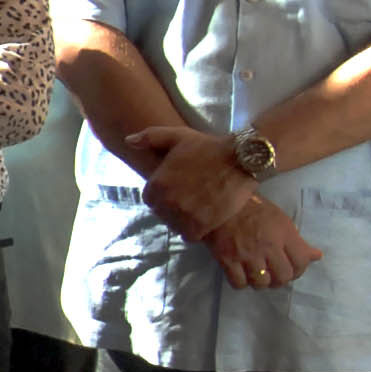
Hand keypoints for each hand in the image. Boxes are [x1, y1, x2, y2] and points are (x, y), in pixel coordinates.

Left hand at [126, 124, 257, 237]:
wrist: (242, 159)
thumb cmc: (209, 147)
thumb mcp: (177, 136)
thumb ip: (150, 137)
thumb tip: (129, 141)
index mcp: (157, 183)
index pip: (150, 199)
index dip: (162, 196)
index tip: (175, 192)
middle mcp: (167, 201)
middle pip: (162, 213)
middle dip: (172, 208)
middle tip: (189, 201)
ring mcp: (184, 214)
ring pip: (175, 225)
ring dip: (183, 221)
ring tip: (197, 212)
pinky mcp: (202, 224)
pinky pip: (190, 235)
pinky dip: (195, 230)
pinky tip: (204, 221)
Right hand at [206, 196, 319, 288]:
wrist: (221, 203)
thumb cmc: (254, 209)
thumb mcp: (281, 220)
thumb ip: (297, 241)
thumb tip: (316, 256)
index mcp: (283, 234)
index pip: (301, 262)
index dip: (299, 270)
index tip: (292, 269)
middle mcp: (268, 247)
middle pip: (282, 276)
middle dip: (280, 279)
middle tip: (274, 275)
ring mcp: (247, 255)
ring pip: (261, 283)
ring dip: (261, 282)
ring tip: (257, 275)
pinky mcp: (227, 260)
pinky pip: (239, 283)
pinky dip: (242, 283)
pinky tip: (242, 275)